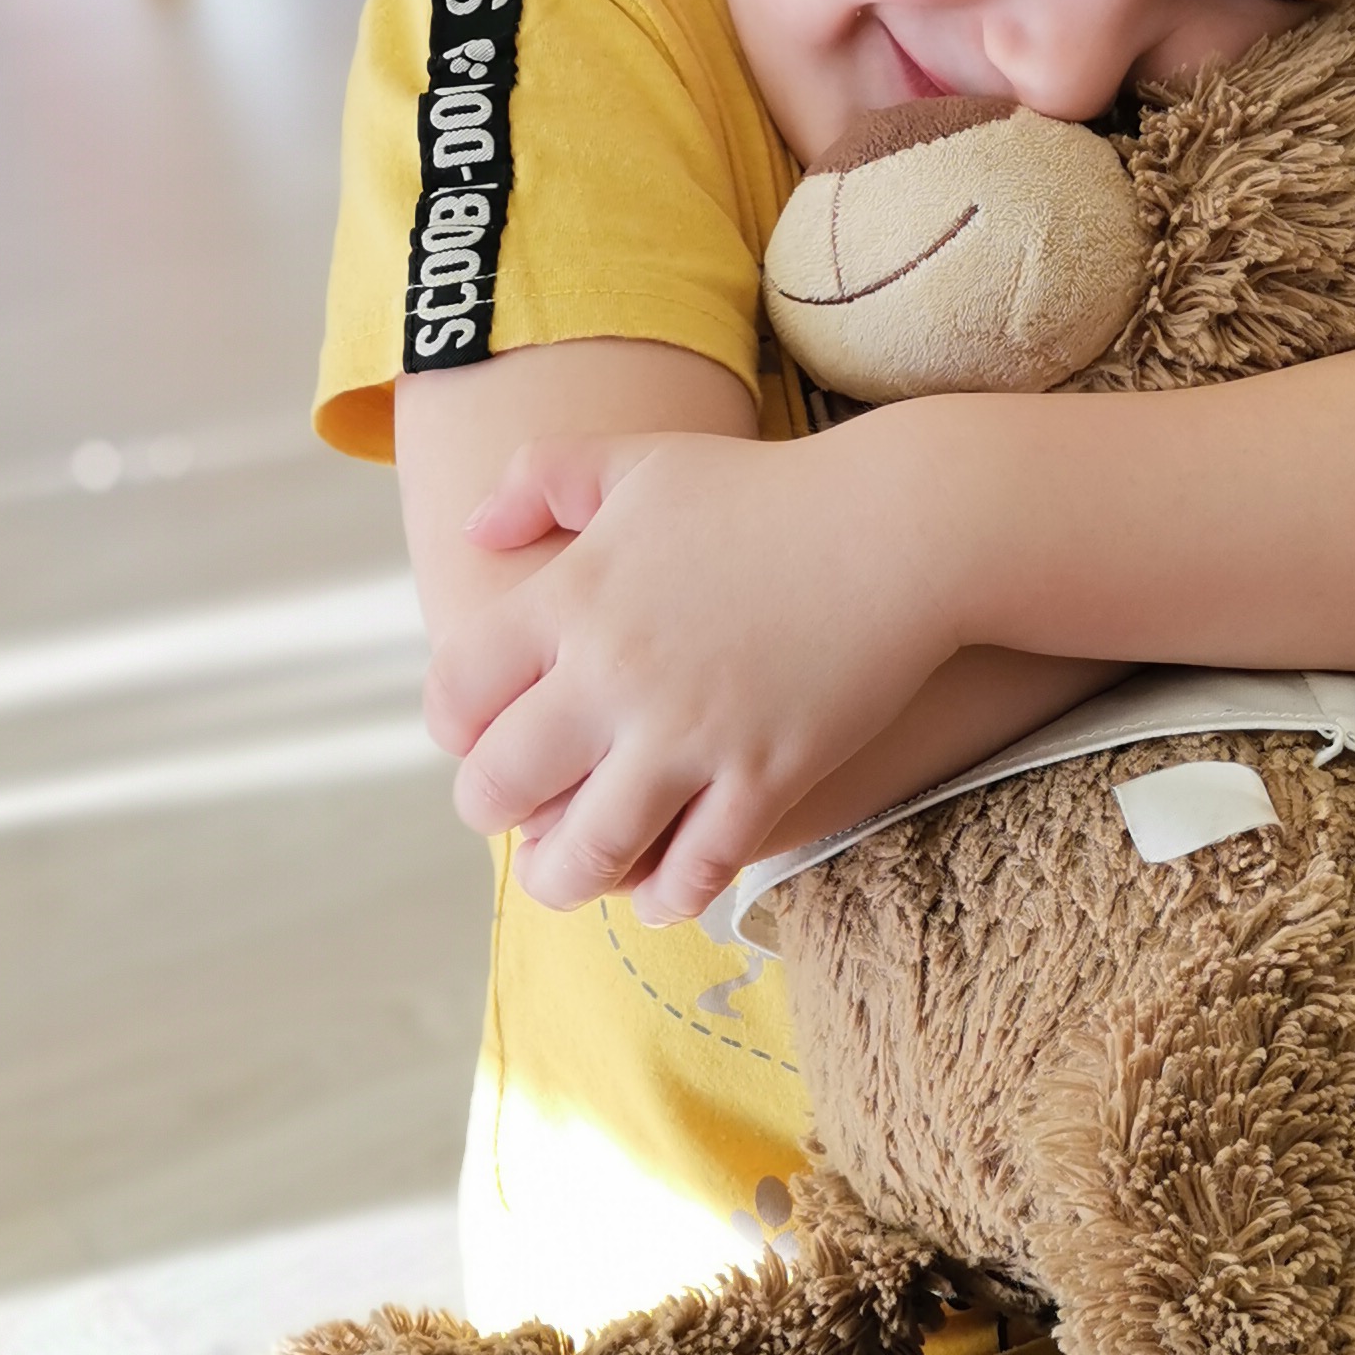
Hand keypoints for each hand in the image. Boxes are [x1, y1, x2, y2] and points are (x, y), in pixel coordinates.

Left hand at [425, 426, 953, 923]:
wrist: (899, 527)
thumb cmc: (766, 489)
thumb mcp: (643, 458)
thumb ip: (542, 477)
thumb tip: (471, 532)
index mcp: (571, 597)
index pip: (457, 693)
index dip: (455, 729)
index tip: (478, 739)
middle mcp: (615, 673)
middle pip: (501, 785)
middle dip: (492, 813)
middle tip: (514, 817)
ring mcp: (691, 733)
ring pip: (588, 850)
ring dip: (561, 881)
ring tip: (565, 879)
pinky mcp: (764, 776)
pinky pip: (694, 867)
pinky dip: (665, 895)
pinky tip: (657, 896)